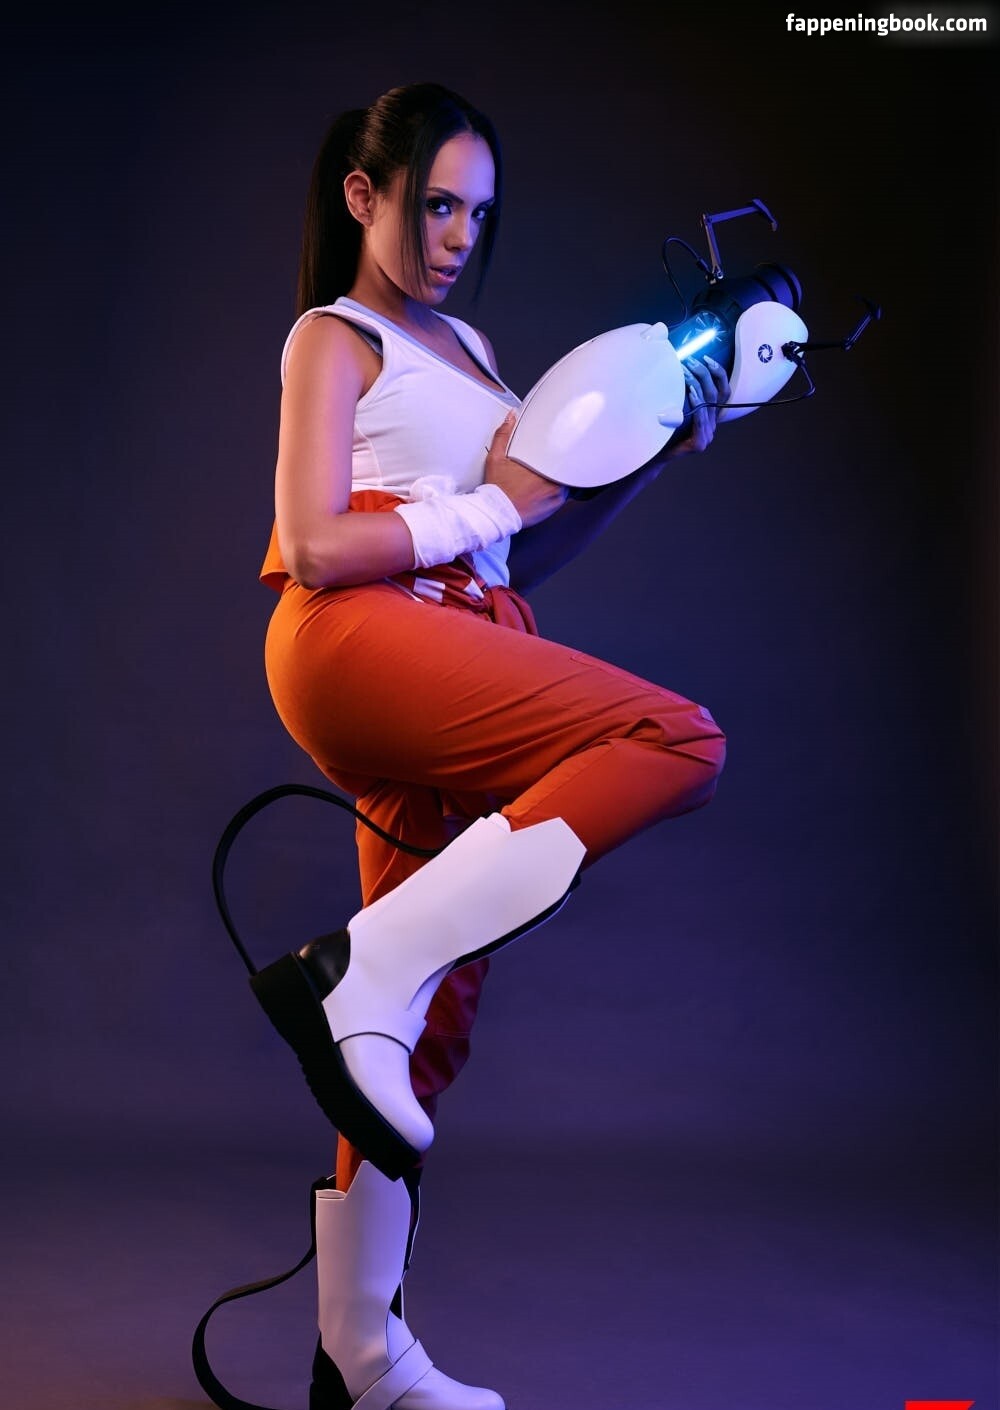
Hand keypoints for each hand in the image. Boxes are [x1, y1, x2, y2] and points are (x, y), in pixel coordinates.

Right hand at [484, 412, 568, 527]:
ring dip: (562, 479)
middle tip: (555, 463)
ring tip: (549, 478)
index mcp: (542, 465)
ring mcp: (556, 495)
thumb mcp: (496, 458)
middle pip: (568, 468)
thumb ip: (504, 435)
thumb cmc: (497, 488)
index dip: (566, 450)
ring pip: (568, 483)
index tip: (563, 448)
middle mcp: (553, 481)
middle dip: (563, 465)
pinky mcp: (555, 507)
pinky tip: (547, 491)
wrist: (495, 514)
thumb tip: (511, 416)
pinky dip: (558, 493)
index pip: (564, 454)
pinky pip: (564, 497)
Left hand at [644, 354, 730, 475]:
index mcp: (710, 416)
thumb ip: (682, 394)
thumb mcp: (675, 408)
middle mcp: (712, 425)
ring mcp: (707, 435)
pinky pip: (700, 418)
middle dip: (705, 374)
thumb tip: (679, 368)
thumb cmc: (662, 430)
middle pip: (716, 394)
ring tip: (686, 371)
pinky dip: (696, 403)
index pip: (723, 391)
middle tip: (691, 361)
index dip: (719, 373)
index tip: (707, 358)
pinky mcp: (699, 444)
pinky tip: (690, 392)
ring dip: (697, 383)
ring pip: (708, 403)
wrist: (652, 456)